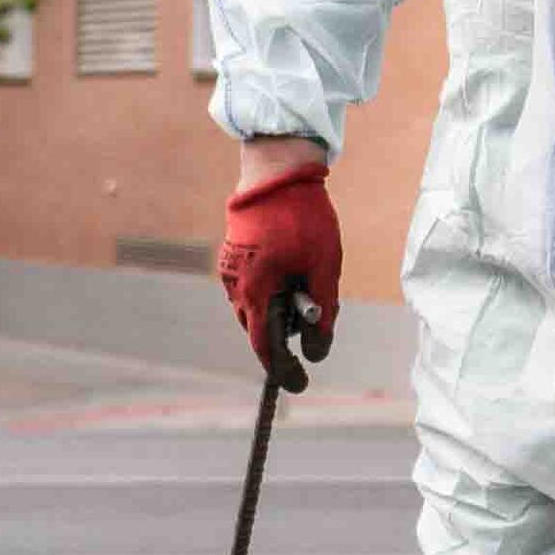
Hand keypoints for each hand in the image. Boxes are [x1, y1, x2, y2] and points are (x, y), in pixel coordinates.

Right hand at [219, 144, 341, 389]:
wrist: (277, 170)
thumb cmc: (304, 218)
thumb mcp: (324, 268)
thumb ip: (322, 313)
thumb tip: (316, 352)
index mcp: (254, 291)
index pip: (265, 348)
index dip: (283, 370)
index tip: (301, 384)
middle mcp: (234, 285)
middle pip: (258, 330)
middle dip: (285, 336)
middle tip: (314, 324)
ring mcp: (230, 269)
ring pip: (255, 308)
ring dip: (279, 311)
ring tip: (307, 287)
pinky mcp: (234, 255)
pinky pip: (252, 287)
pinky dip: (273, 292)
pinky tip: (294, 271)